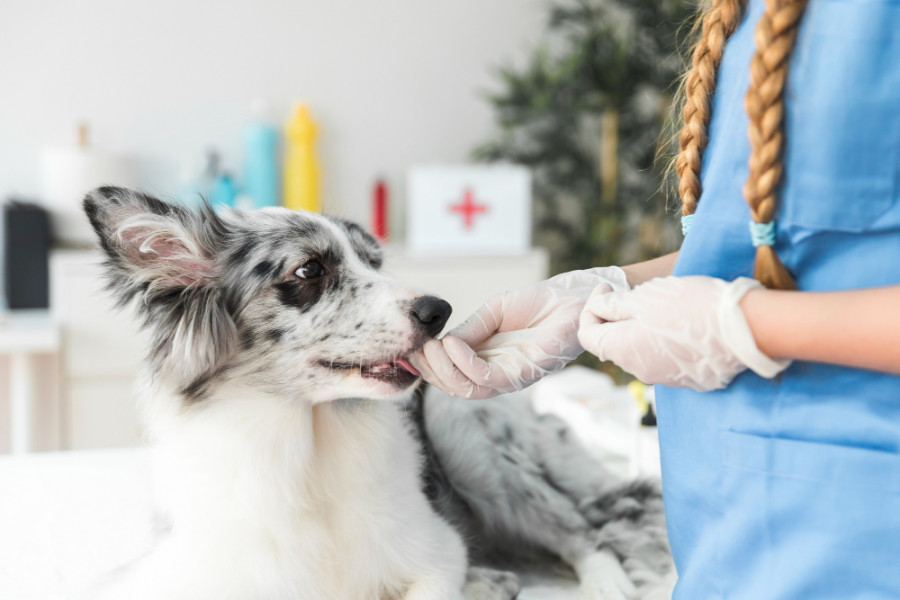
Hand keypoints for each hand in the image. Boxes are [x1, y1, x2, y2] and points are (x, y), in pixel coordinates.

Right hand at [409, 267, 628, 398]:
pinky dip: (464, 363)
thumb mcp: (492, 312)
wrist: (572, 300)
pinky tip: (453, 343)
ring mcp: (508, 377)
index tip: (411, 346)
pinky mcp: (522, 375)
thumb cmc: (538, 304)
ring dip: (442, 370)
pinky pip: (485, 378)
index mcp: (484, 359)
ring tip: (433, 346)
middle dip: (429, 370)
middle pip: (452, 387)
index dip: (426, 364)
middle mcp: (494, 374)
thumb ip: (469, 329)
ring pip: (465, 389)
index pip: (448, 374)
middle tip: (417, 347)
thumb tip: (440, 342)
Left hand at [577, 276, 790, 390]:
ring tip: (661, 306)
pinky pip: (668, 360)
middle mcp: (639, 370)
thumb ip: (614, 305)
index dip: (590, 310)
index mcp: (622, 349)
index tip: (606, 289)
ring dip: (642, 331)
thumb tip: (596, 307)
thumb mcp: (645, 297)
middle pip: (614, 344)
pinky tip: (685, 323)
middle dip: (616, 319)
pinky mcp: (690, 380)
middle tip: (631, 294)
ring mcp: (665, 378)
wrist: (746, 329)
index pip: (588, 335)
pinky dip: (667, 343)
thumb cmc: (692, 306)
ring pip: (642, 353)